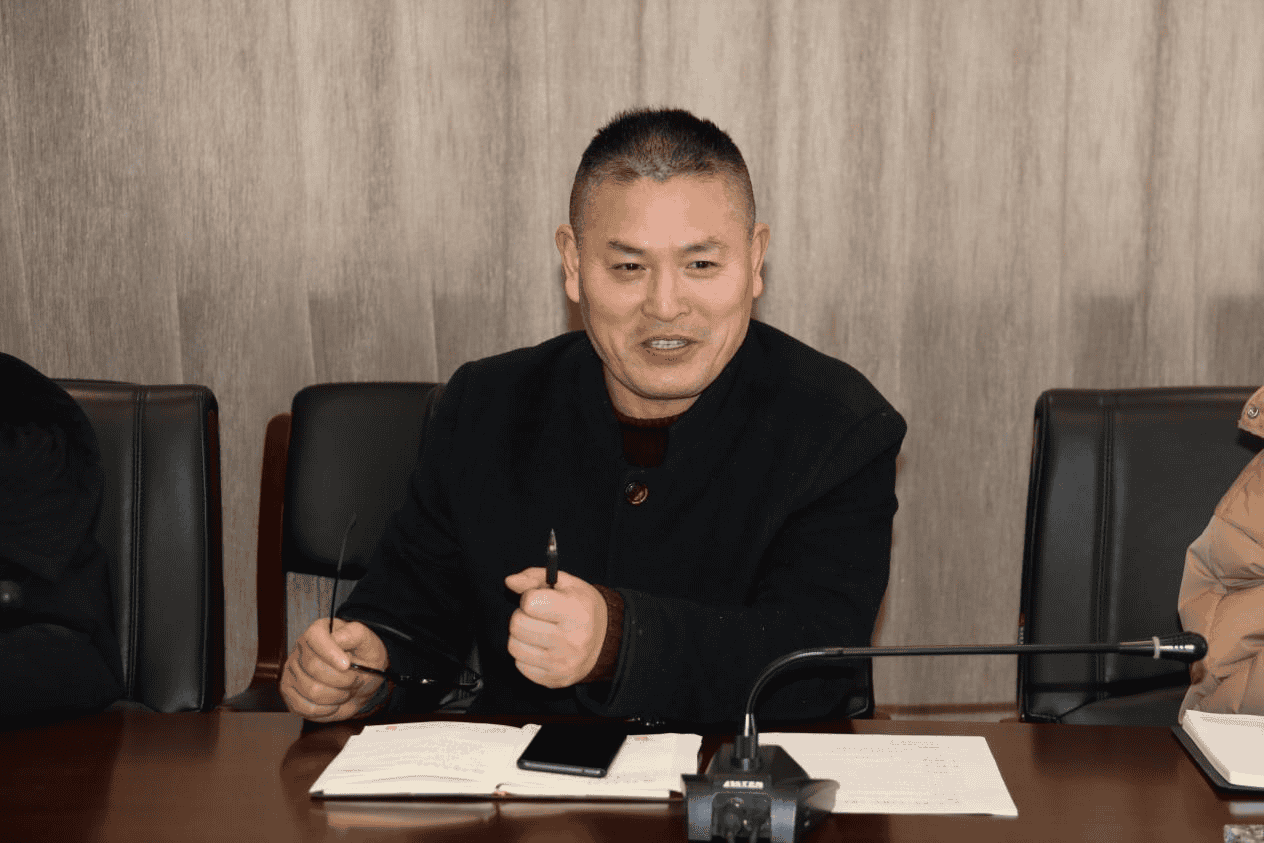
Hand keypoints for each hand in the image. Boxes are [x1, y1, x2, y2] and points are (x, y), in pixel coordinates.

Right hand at [280, 618, 387, 721]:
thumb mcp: (367, 641)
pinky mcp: (290, 693)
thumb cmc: (363, 658)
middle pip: (314, 667)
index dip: (330, 653)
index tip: (347, 665)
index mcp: (319, 631)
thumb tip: (337, 638)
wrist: (361, 681)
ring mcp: (292, 672)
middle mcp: (301, 649)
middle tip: (355, 679)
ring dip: (337, 695)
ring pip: (311, 690)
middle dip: (342, 678)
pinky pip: (304, 707)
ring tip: (346, 690)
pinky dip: (326, 709)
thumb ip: (355, 634)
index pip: (315, 638)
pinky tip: (334, 702)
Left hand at [504, 567, 607, 687]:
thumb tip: (510, 581)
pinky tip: (540, 647)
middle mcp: (570, 641)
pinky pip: (520, 664)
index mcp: (576, 612)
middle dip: (522, 616)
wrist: (605, 641)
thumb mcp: (566, 584)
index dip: (529, 597)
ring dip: (521, 636)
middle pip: (517, 624)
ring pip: (514, 646)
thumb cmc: (582, 608)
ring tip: (537, 631)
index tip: (539, 599)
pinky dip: (526, 654)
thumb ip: (534, 577)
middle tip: (537, 616)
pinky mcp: (553, 680)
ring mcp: (561, 664)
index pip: (529, 603)